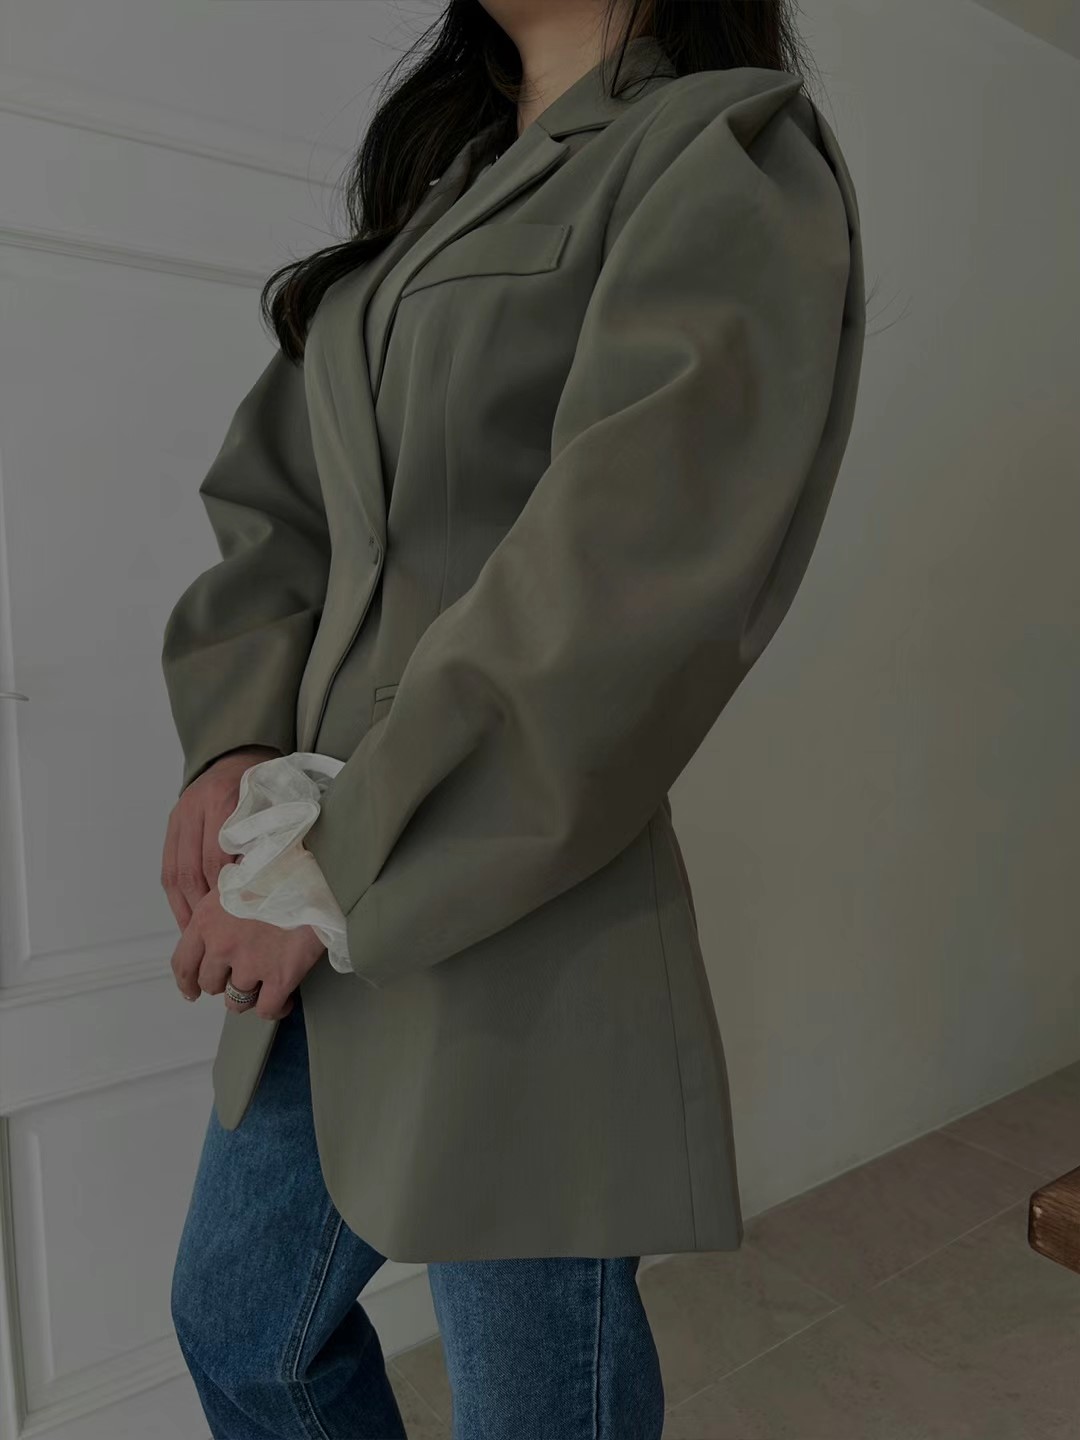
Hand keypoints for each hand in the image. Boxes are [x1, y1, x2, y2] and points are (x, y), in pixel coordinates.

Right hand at [161, 746, 281, 929]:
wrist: (240, 753)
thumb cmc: (266, 785)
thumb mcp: (275, 805)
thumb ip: (269, 839)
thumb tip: (269, 887)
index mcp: (224, 800)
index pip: (218, 858)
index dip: (225, 892)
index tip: (238, 920)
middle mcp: (196, 807)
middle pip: (193, 869)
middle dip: (203, 908)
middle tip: (217, 936)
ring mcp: (180, 816)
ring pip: (176, 872)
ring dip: (186, 908)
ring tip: (199, 934)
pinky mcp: (172, 824)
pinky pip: (168, 868)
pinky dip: (176, 896)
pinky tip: (187, 917)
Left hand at [171, 886, 325, 1017]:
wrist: (316, 875)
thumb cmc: (279, 871)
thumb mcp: (235, 881)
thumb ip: (220, 910)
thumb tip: (217, 933)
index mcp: (206, 919)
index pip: (183, 964)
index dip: (187, 984)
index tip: (192, 992)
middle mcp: (222, 945)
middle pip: (211, 985)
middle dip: (225, 984)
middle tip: (242, 977)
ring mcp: (250, 964)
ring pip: (237, 1001)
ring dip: (250, 997)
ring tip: (265, 988)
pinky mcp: (279, 977)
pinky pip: (267, 1009)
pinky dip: (275, 1008)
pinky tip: (285, 1000)